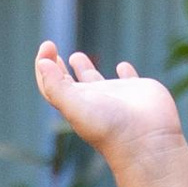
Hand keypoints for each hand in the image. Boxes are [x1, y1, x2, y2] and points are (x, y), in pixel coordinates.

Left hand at [34, 43, 185, 166]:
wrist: (146, 141)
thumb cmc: (109, 128)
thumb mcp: (75, 107)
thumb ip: (55, 86)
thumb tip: (42, 62)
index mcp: (75, 105)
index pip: (51, 85)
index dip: (44, 66)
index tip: (48, 45)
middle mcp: (93, 101)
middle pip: (69, 84)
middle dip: (57, 67)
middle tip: (51, 51)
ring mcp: (115, 96)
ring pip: (96, 81)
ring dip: (84, 69)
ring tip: (75, 57)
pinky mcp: (137, 91)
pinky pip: (129, 79)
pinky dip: (125, 72)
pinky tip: (123, 66)